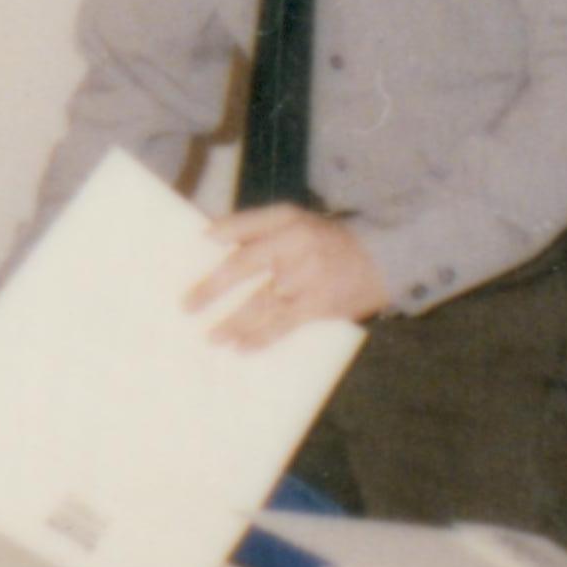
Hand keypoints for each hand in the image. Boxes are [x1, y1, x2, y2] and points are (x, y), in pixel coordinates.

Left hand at [185, 204, 389, 349]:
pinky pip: (284, 326)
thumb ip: (250, 223)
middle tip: (188, 306)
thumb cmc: (321, 239)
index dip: (222, 240)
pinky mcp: (319, 308)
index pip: (247, 235)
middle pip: (247, 267)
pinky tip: (241, 348)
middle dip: (214, 289)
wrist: (379, 259)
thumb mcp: (291, 219)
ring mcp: (309, 281)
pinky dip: (261, 338)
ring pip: (264, 303)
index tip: (196, 250)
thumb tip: (208, 233)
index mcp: (288, 226)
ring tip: (212, 337)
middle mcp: (297, 250)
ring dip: (235, 323)